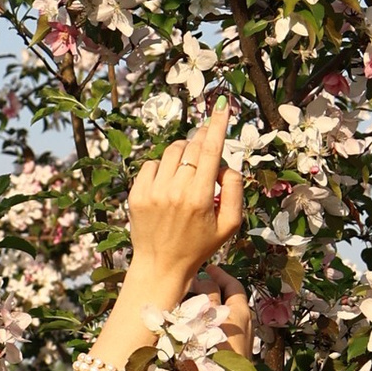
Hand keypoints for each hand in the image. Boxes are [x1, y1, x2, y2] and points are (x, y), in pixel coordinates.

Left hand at [125, 105, 240, 297]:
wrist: (161, 265)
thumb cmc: (199, 246)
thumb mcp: (229, 225)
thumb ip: (235, 191)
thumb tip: (227, 164)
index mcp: (200, 198)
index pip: (211, 151)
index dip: (218, 125)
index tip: (222, 105)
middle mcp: (175, 191)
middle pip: (192, 147)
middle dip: (202, 138)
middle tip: (207, 140)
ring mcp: (153, 191)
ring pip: (172, 152)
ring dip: (184, 154)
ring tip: (188, 172)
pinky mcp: (136, 194)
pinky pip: (152, 164)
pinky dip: (163, 168)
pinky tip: (168, 184)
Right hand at [191, 263, 252, 355]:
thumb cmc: (218, 351)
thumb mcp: (210, 319)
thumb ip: (207, 298)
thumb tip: (203, 280)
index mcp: (240, 311)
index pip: (232, 284)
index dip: (220, 275)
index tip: (208, 268)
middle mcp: (244, 321)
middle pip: (230, 298)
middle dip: (215, 289)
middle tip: (198, 283)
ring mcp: (241, 337)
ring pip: (225, 313)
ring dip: (211, 305)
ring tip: (194, 302)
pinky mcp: (235, 350)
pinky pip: (223, 328)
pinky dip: (212, 320)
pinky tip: (197, 325)